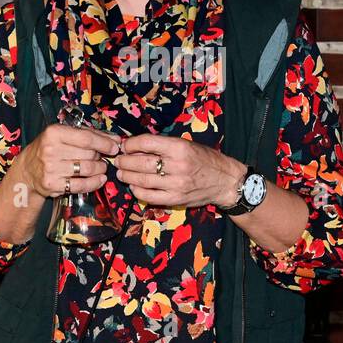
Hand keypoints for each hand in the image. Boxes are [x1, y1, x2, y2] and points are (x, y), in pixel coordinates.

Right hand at [18, 124, 120, 197]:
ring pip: (87, 169)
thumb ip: (88, 135)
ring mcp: (51, 168)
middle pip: (88, 154)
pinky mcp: (53, 185)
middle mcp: (50, 150)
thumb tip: (115, 140)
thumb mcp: (63, 135)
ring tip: (101, 167)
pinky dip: (95, 183)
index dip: (104, 143)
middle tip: (102, 157)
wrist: (27, 170)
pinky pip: (81, 185)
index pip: (86, 138)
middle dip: (100, 156)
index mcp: (53, 133)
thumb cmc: (49, 149)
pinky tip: (100, 179)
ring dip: (100, 169)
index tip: (115, 146)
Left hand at [114, 134, 245, 208]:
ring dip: (127, 176)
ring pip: (142, 180)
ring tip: (121, 172)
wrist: (225, 180)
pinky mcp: (175, 199)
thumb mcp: (186, 144)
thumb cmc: (204, 159)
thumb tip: (134, 146)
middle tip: (118, 160)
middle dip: (124, 161)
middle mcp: (177, 165)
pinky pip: (149, 196)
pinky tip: (134, 185)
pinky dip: (137, 190)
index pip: (146, 143)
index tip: (124, 145)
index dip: (130, 144)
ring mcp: (176, 184)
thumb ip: (162, 145)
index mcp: (179, 147)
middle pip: (140, 163)